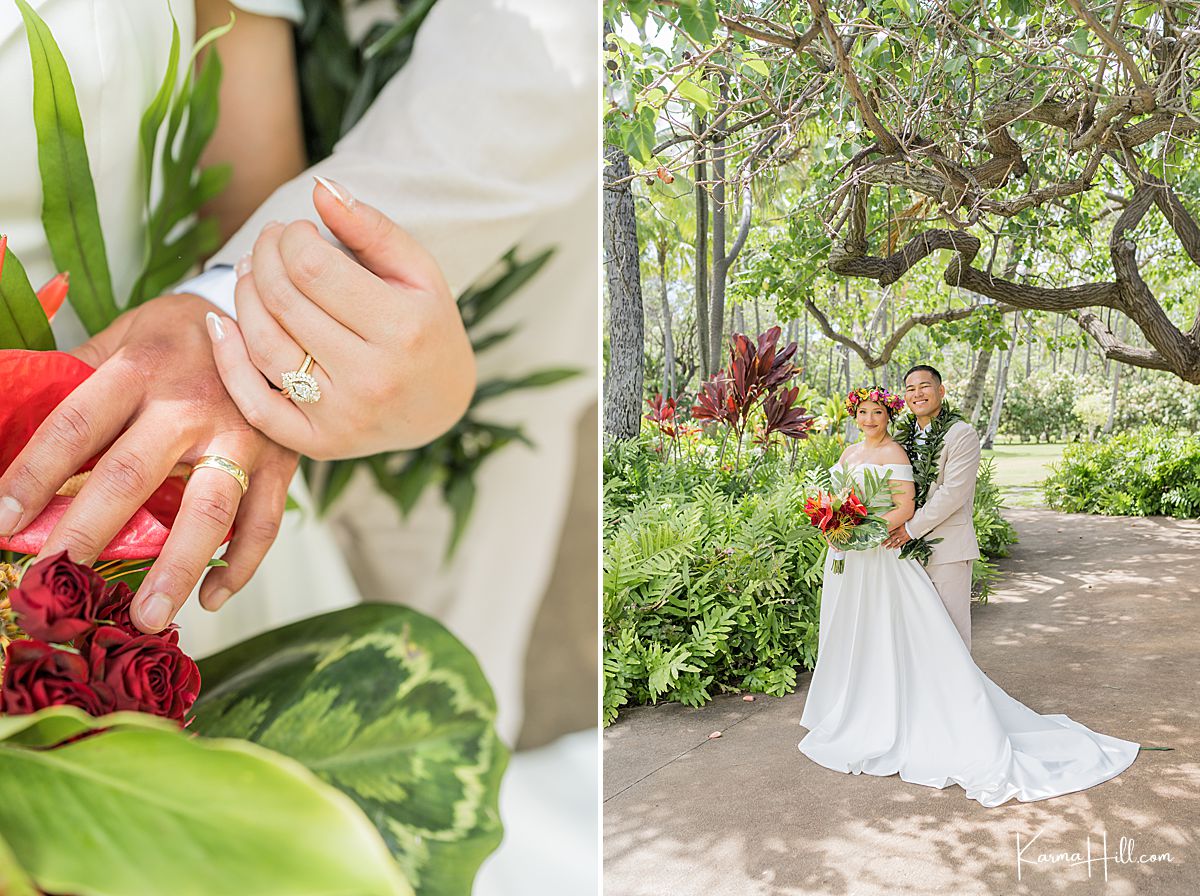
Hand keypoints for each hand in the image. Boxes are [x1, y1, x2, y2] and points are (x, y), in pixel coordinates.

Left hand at [0, 294, 297, 631]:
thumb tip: (12, 411)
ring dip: (176, 570)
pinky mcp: (281, 462)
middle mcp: (190, 405)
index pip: (74, 427)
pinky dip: (238, 566)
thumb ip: (82, 373)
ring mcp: (241, 437)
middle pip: (131, 476)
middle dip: (88, 532)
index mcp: (140, 368)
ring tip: (146, 617)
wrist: (284, 323)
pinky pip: (262, 524)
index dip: (32, 476)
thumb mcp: (129, 333)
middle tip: (54, 579)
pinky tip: (210, 597)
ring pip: (207, 512)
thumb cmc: (189, 335)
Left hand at [207, 177, 476, 459]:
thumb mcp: (418, 272)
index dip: (291, 239)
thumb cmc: (427, 325)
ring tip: (252, 274)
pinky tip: (221, 325)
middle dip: (265, 259)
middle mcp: (373, 378)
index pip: (314, 269)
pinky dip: (228, 364)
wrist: (442, 403)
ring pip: (264, 347)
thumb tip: (320, 189)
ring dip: (244, 299)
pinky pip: (256, 406)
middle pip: (284, 304)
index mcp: (403, 329)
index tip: (297, 231)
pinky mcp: (321, 444)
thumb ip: (371, 229)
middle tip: (268, 243)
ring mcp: (344, 416)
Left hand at [883, 524, 912, 549]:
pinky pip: (901, 543)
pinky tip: (894, 548)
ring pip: (895, 542)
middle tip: (882, 545)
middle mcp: (899, 533)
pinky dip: (897, 546)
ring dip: (890, 545)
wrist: (915, 524)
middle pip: (891, 538)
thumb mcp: (900, 521)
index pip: (889, 533)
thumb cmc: (908, 522)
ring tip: (887, 548)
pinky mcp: (906, 539)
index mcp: (897, 528)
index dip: (884, 536)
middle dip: (886, 542)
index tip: (880, 538)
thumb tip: (888, 523)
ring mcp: (903, 537)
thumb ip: (894, 523)